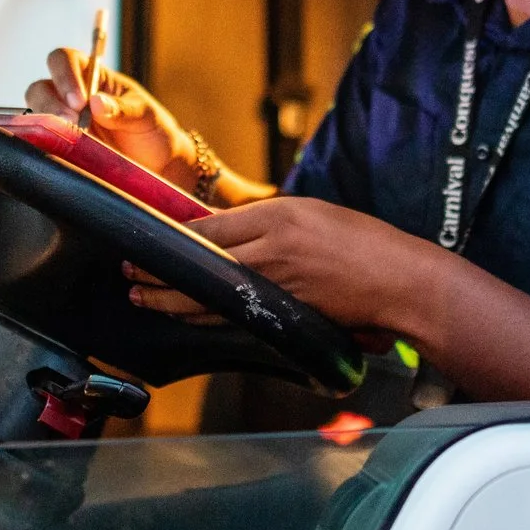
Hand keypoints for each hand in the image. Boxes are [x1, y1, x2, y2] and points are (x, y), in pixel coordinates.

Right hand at [25, 49, 200, 190]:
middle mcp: (71, 96)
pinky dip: (45, 144)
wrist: (158, 167)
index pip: (65, 60)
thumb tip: (97, 103)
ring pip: (36, 114)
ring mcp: (63, 123)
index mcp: (93, 76)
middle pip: (41, 87)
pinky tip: (60, 151)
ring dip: (47, 124)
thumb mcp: (146, 116)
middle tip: (72, 122)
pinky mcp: (60, 147)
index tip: (79, 101)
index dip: (65, 75)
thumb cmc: (152, 132)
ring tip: (69, 138)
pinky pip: (41, 142)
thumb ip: (123, 109)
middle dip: (52, 103)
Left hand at [126, 196, 438, 336]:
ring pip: (208, 296)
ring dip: (171, 300)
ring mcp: (275, 286)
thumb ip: (268, 221)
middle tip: (129, 273)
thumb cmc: (363, 242)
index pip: (209, 227)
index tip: (148, 237)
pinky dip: (203, 315)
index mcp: (277, 216)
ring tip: (143, 298)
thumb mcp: (312, 213)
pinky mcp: (283, 314)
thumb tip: (225, 229)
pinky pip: (232, 315)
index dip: (173, 235)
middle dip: (158, 272)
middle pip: (199, 263)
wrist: (400, 281)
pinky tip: (185, 315)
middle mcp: (270, 250)